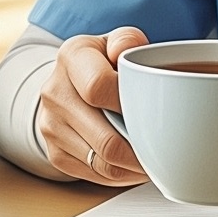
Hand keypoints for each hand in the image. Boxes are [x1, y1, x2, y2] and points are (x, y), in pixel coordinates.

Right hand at [34, 27, 150, 186]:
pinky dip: (120, 176)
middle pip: (106, 139)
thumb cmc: (102, 63)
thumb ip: (127, 40)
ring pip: (103, 164)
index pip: (99, 87)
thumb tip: (127, 53)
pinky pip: (95, 175)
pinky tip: (132, 163)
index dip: (130, 104)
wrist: (68, 84)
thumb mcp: (115, 43)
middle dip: (141, 149)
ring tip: (154, 158)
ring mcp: (51, 126)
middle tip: (166, 150)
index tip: (151, 109)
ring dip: (134, 168)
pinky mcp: (55, 154)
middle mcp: (54, 91)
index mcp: (71, 56)